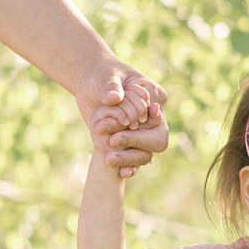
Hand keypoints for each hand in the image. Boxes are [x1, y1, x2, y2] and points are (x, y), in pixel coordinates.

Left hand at [78, 60, 167, 177]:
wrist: (90, 86)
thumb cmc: (103, 75)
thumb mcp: (107, 76)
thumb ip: (111, 86)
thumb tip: (113, 98)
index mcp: (155, 96)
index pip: (158, 115)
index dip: (145, 121)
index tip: (126, 121)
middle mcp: (152, 118)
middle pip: (157, 139)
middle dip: (136, 141)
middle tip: (113, 140)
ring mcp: (141, 133)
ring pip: (147, 154)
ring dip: (130, 158)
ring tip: (109, 158)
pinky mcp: (129, 144)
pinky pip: (136, 161)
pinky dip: (130, 167)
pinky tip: (121, 172)